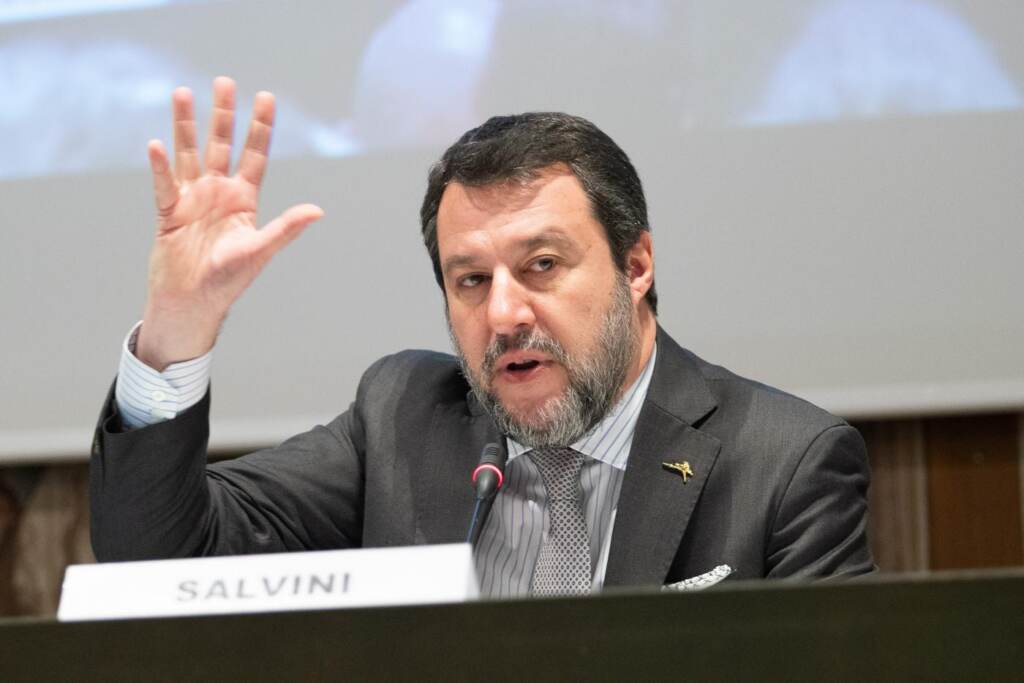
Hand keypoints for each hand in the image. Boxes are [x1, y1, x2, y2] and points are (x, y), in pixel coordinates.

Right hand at [135, 77, 322, 370]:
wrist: (193, 304)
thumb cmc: (228, 281)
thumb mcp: (259, 251)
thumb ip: (286, 228)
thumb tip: (318, 210)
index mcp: (244, 199)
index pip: (254, 155)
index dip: (260, 127)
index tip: (265, 96)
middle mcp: (218, 192)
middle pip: (221, 144)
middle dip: (223, 114)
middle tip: (224, 81)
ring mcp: (192, 199)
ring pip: (188, 154)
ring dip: (186, 126)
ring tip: (183, 93)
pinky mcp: (168, 212)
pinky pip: (164, 185)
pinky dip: (160, 167)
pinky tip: (157, 145)